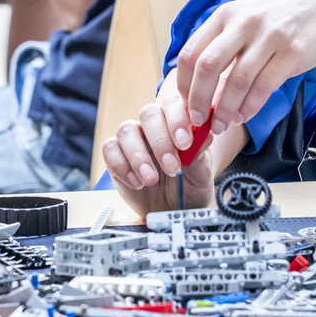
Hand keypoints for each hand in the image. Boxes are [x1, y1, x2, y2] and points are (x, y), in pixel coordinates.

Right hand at [101, 90, 215, 218]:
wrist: (173, 211)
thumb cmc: (189, 187)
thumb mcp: (201, 174)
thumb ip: (200, 154)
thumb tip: (205, 135)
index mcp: (177, 122)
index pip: (173, 105)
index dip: (177, 120)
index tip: (185, 144)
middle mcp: (154, 126)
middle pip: (148, 113)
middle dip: (160, 141)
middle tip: (172, 168)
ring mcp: (133, 139)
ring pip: (126, 130)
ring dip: (139, 156)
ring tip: (151, 180)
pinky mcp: (116, 155)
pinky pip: (110, 149)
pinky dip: (122, 167)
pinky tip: (137, 184)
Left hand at [178, 0, 315, 135]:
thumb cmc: (277, 17)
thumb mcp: (243, 17)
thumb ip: (220, 42)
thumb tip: (196, 84)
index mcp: (225, 15)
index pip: (191, 52)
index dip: (184, 83)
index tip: (186, 103)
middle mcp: (243, 23)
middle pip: (207, 67)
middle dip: (199, 100)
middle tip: (198, 120)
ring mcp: (269, 37)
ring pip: (237, 81)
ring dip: (226, 110)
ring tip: (222, 125)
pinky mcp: (291, 53)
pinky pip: (263, 86)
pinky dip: (250, 106)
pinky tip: (244, 115)